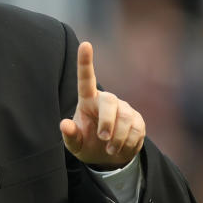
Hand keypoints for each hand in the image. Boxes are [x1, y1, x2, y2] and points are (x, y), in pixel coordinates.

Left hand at [60, 42, 144, 169]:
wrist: (108, 157)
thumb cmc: (87, 144)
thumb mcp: (75, 144)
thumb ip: (70, 135)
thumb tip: (64, 124)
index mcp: (87, 101)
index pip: (86, 79)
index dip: (85, 62)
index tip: (85, 44)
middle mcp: (106, 100)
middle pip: (110, 101)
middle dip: (108, 121)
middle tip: (103, 138)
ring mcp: (124, 108)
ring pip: (125, 118)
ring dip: (118, 138)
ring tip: (110, 150)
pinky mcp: (137, 119)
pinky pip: (137, 129)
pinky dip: (128, 143)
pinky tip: (121, 149)